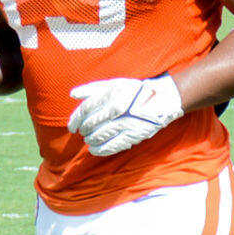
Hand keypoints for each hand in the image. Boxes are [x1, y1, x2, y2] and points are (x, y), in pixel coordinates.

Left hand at [66, 74, 184, 155]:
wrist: (161, 99)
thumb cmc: (134, 91)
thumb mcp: (114, 84)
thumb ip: (92, 89)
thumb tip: (72, 94)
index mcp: (111, 94)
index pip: (85, 109)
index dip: (75, 120)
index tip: (72, 127)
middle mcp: (117, 109)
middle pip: (90, 124)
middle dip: (83, 130)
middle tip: (83, 132)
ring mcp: (125, 123)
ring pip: (98, 136)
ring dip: (89, 141)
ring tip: (88, 140)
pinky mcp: (133, 135)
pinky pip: (111, 146)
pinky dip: (99, 150)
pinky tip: (94, 150)